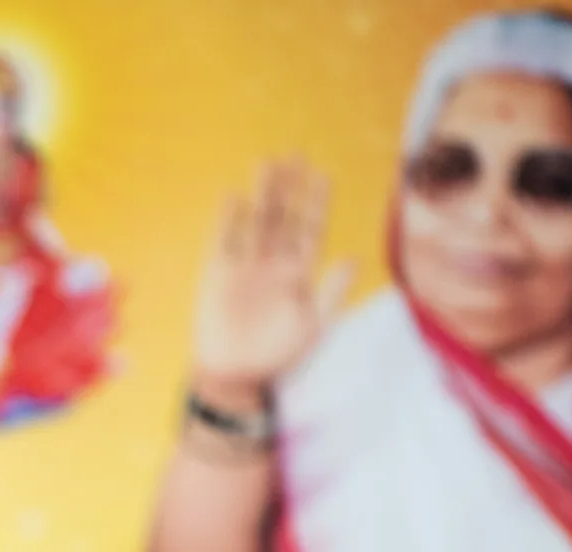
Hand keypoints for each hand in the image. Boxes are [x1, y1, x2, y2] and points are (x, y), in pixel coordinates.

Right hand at [192, 159, 351, 404]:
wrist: (236, 376)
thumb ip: (332, 291)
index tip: (322, 175)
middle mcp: (272, 263)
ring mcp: (245, 267)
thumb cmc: (279, 355)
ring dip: (262, 194)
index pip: (310, 229)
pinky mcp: (217, 275)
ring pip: (256, 221)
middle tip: (293, 154)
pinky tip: (233, 196)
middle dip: (288, 187)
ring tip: (267, 163)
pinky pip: (223, 240)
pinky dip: (228, 220)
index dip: (316, 202)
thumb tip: (354, 258)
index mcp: (299, 273)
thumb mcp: (315, 326)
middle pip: (282, 216)